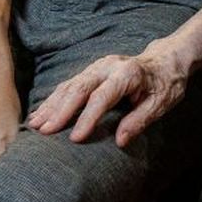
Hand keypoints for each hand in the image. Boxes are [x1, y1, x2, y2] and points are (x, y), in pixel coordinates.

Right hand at [26, 47, 187, 147]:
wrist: (166, 60)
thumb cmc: (165, 84)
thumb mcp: (161, 104)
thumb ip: (139, 120)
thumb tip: (120, 141)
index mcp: (127, 74)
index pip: (102, 97)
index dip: (88, 117)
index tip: (75, 138)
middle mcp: (109, 66)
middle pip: (79, 88)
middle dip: (60, 110)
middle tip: (44, 131)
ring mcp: (98, 66)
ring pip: (70, 85)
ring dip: (51, 105)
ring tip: (35, 125)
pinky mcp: (92, 70)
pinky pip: (69, 84)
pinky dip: (53, 99)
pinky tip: (40, 113)